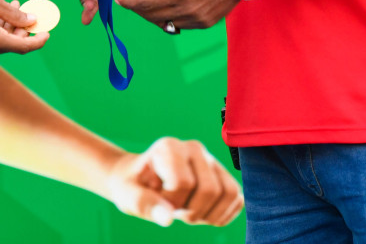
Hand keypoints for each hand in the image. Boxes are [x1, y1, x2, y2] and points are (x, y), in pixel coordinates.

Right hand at [0, 0, 47, 57]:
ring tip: (15, 6)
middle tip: (29, 12)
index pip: (22, 46)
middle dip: (23, 30)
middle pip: (12, 45)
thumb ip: (13, 14)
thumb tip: (31, 21)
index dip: (37, 41)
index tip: (47, 33)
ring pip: (1, 43)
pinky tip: (0, 14)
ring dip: (10, 28)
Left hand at [103, 136, 243, 226]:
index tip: (158, 201)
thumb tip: (167, 218)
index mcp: (170, 147)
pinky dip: (223, 214)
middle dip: (192, 211)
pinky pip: (237, 198)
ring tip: (188, 210)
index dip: (171, 203)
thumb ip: (145, 204)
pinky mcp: (223, 174)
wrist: (139, 179)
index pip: (184, 183)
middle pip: (209, 190)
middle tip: (175, 210)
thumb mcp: (128, 195)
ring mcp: (211, 160)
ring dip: (208, 214)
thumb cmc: (132, 185)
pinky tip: (203, 214)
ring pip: (228, 193)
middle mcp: (194, 148)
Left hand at [116, 0, 237, 31]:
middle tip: (129, 2)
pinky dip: (170, 18)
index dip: (129, 3)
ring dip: (152, 16)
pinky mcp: (205, 24)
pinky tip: (166, 9)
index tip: (118, 0)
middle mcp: (187, 10)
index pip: (146, 3)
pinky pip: (180, 25)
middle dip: (138, 9)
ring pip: (165, 23)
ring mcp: (197, 20)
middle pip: (152, 16)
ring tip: (146, 5)